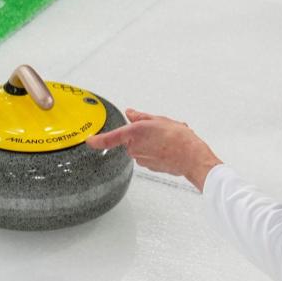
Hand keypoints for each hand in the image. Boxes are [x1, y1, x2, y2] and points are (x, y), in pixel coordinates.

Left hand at [86, 109, 221, 190]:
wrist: (192, 157)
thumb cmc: (179, 139)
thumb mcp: (159, 120)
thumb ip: (141, 117)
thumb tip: (131, 113)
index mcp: (135, 133)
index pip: (110, 138)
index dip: (98, 140)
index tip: (89, 140)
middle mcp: (135, 147)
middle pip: (131, 139)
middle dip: (142, 134)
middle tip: (159, 129)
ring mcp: (141, 159)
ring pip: (141, 147)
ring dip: (151, 142)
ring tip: (168, 138)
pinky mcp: (149, 166)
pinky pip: (149, 155)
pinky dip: (157, 151)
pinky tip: (170, 147)